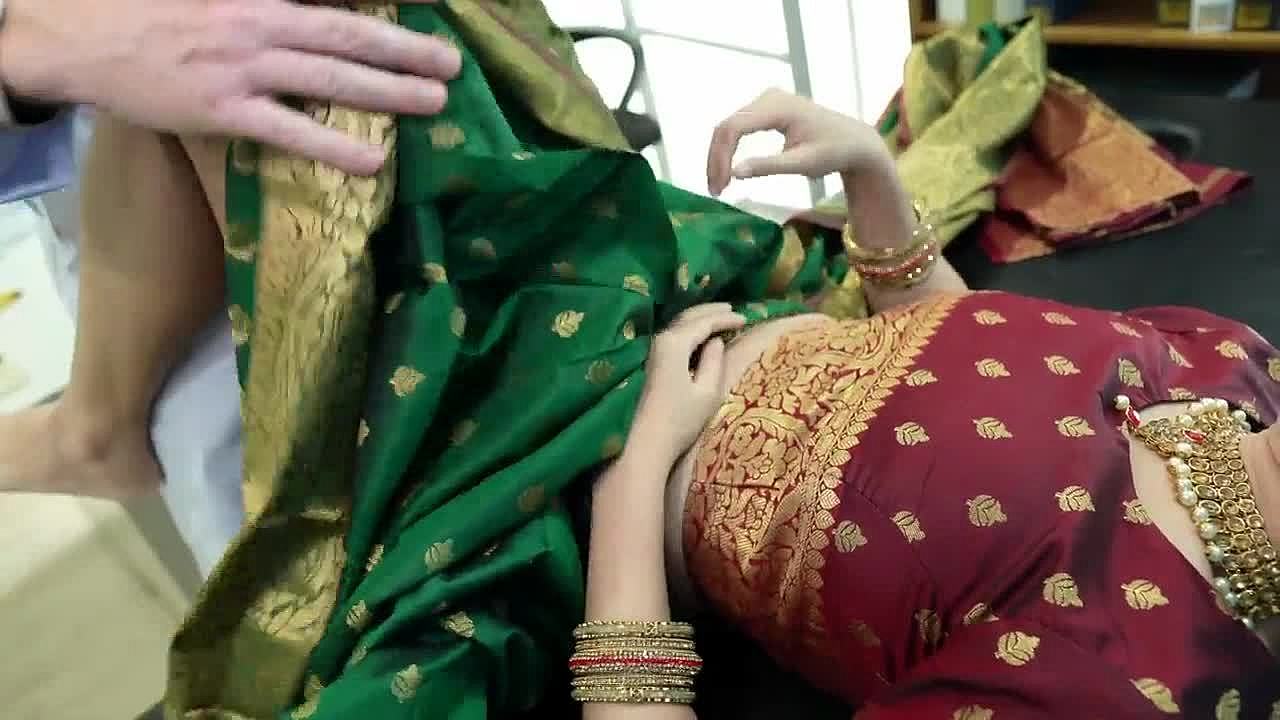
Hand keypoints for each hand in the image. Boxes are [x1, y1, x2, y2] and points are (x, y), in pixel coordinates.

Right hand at [0, 0, 459, 174]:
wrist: (78, 32)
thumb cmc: (147, 9)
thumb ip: (265, 7)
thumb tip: (310, 26)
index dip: (386, 2)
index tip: (432, 7)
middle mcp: (259, 20)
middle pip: (348, 32)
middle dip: (405, 48)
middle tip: (453, 64)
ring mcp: (244, 65)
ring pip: (331, 76)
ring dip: (389, 90)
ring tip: (435, 102)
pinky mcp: (224, 108)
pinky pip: (291, 129)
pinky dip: (335, 146)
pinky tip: (375, 162)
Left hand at [627, 304, 744, 462]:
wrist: (648, 443)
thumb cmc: (681, 419)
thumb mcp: (707, 391)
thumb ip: (715, 360)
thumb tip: (717, 341)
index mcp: (674, 343)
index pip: (704, 322)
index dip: (726, 319)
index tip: (746, 318)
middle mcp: (662, 341)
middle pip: (688, 317)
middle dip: (711, 311)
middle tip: (732, 309)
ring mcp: (655, 352)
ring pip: (680, 325)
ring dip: (701, 319)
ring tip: (721, 317)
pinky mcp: (654, 364)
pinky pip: (676, 336)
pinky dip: (691, 330)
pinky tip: (702, 336)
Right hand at [706, 88, 889, 195]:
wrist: (855, 141)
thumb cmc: (834, 152)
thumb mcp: (803, 163)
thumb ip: (768, 166)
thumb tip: (734, 173)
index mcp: (778, 107)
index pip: (734, 128)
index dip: (720, 157)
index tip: (720, 187)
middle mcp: (768, 97)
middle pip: (726, 126)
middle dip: (717, 159)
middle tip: (716, 191)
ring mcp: (766, 100)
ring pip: (729, 127)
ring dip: (720, 156)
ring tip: (720, 186)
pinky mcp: (766, 108)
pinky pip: (738, 127)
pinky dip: (730, 149)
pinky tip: (728, 171)